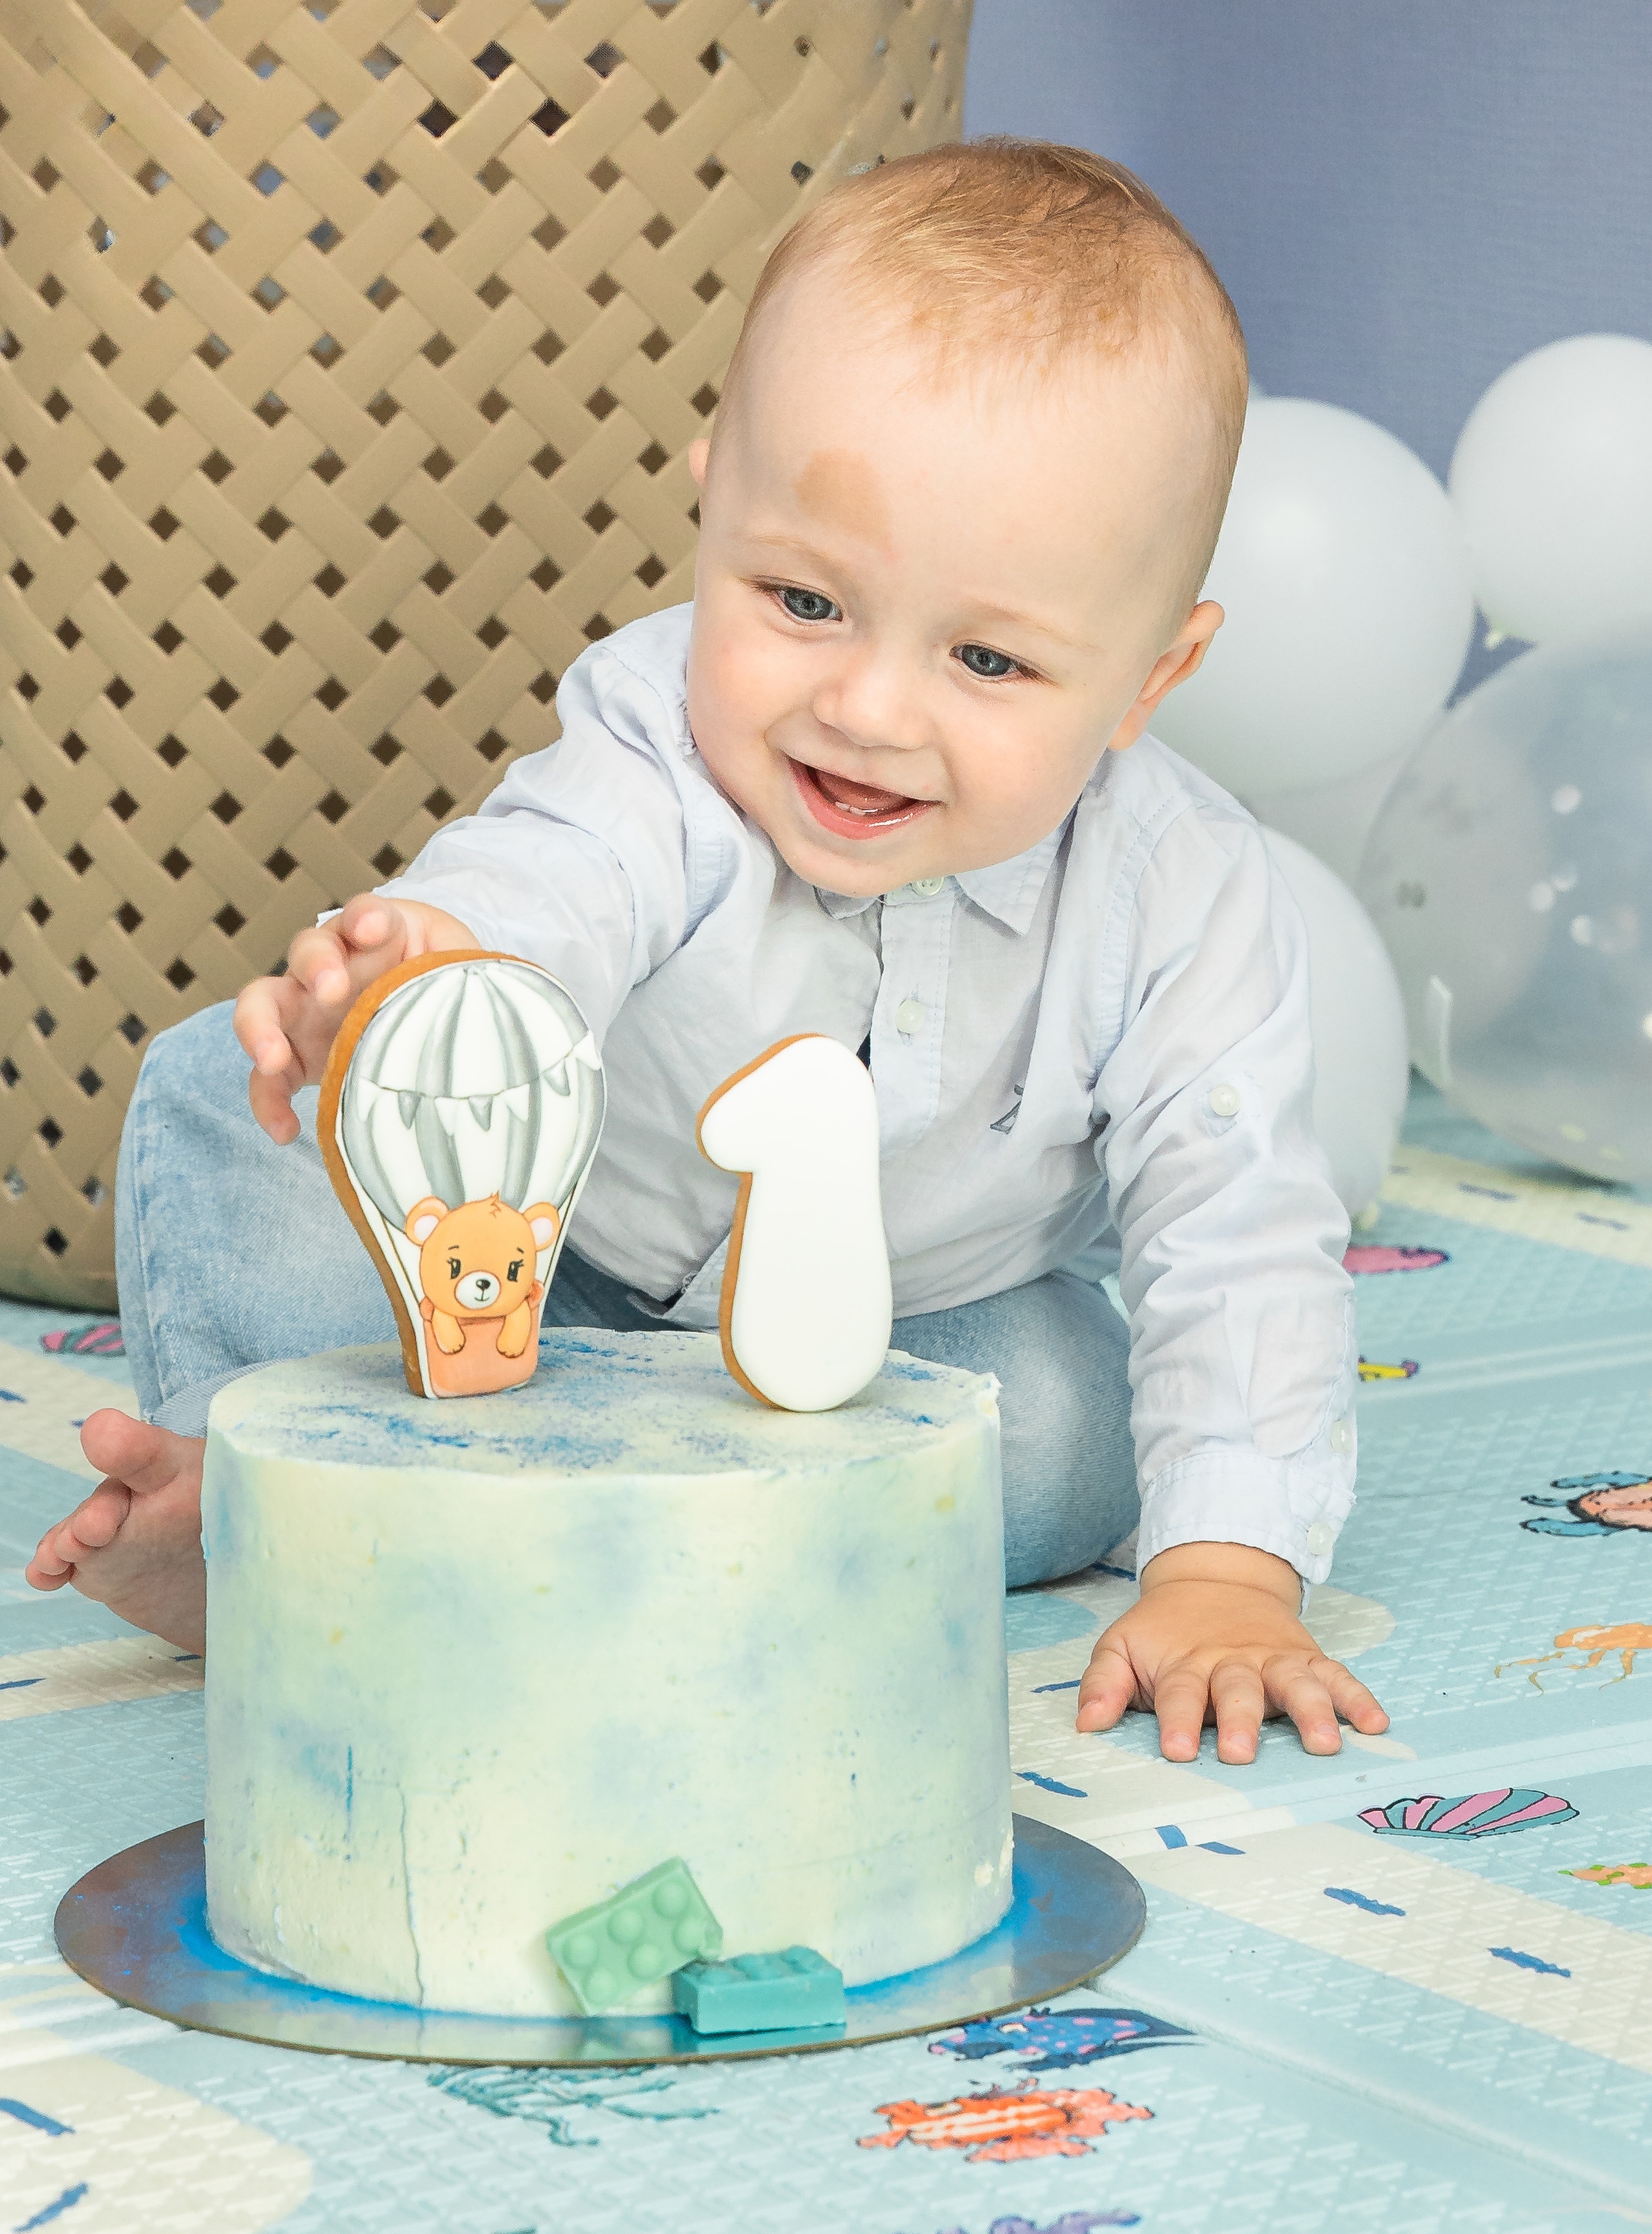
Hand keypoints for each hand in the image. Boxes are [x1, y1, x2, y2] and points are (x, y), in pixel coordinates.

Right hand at [233, 893, 475, 1143]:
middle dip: (316, 964)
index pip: (367, 915)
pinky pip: (269, 1079)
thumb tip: (486, 1002)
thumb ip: (464, 979)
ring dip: (260, 1029)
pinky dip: (269, 1103)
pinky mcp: (297, 1057)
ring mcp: (309, 1011)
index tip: (375, 930)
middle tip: (333, 989)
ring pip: (263, 1005)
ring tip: (273, 1060)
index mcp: (380, 940)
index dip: (367, 917)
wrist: (439, 1032)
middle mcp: (336, 967)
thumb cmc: (451, 992)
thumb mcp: (464, 975)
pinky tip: (286, 1130)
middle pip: (307, 950)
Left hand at [1074, 1541, 1388, 1763]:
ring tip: (1324, 1744)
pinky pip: (1337, 1675)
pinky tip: (1376, 1724)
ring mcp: (1274, 1659)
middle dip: (1241, 1721)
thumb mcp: (1122, 1646)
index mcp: (1185, 1663)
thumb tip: (1085, 1724)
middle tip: (1242, 1753)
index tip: (1179, 1750)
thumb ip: (1102, 1684)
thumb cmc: (1164, 1631)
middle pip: (1238, 1690)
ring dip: (1311, 1711)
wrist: (1214, 1578)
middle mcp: (1232, 1661)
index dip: (1178, 1720)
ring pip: (1295, 1683)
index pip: (1180, 1693)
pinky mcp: (1307, 1657)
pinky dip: (1358, 1697)